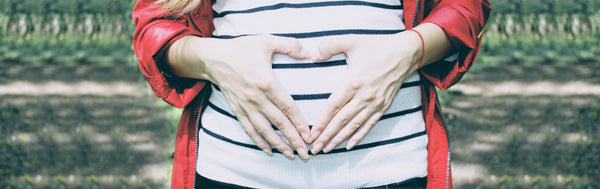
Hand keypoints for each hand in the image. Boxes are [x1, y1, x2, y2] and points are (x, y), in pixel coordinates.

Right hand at [194, 35, 311, 159]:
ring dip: (278, 144)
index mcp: (266, 82)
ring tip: (290, 155)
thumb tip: (310, 53)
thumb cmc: (242, 49)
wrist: (214, 58)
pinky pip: (249, 129)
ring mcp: (245, 106)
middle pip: (278, 123)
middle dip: (293, 139)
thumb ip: (290, 45)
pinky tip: (268, 151)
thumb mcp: (267, 41)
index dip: (299, 123)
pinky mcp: (237, 110)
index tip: (309, 135)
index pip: (287, 107)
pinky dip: (258, 141)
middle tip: (305, 153)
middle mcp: (256, 98)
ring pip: (264, 130)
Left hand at [309, 32, 421, 153]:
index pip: (333, 106)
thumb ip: (329, 46)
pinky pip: (369, 125)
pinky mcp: (383, 106)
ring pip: (354, 126)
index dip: (322, 121)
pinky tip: (349, 146)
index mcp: (353, 82)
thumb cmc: (376, 47)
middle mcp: (364, 96)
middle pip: (341, 120)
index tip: (312, 133)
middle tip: (315, 148)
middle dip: (327, 136)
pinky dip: (358, 136)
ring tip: (327, 149)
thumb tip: (312, 55)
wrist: (405, 53)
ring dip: (340, 139)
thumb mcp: (351, 41)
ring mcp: (375, 103)